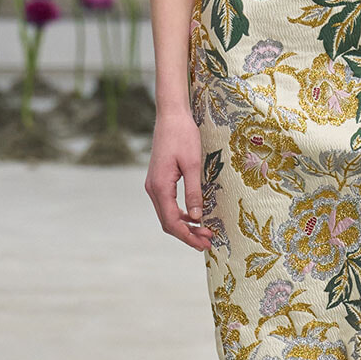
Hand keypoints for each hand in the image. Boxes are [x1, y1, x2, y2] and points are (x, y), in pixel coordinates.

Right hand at [145, 110, 214, 250]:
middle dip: (187, 235)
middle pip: (168, 222)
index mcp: (160, 186)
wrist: (171, 116)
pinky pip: (167, 205)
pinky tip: (194, 217)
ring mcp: (154, 185)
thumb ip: (194, 192)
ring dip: (184, 226)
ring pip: (167, 215)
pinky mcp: (158, 181)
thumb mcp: (193, 164)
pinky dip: (180, 215)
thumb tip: (197, 217)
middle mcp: (153, 189)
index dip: (188, 236)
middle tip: (208, 243)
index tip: (205, 243)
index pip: (172, 221)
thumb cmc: (183, 136)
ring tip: (204, 233)